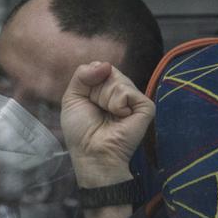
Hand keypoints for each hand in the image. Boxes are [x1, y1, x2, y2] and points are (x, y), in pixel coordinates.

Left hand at [61, 61, 154, 187]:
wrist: (92, 153)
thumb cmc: (81, 132)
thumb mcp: (72, 98)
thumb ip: (82, 75)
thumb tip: (106, 64)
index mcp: (106, 90)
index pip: (101, 67)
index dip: (89, 80)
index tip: (87, 101)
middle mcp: (122, 93)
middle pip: (110, 72)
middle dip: (97, 90)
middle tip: (98, 110)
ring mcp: (135, 100)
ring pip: (118, 80)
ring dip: (105, 98)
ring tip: (109, 116)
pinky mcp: (145, 107)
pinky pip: (127, 91)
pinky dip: (117, 103)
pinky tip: (119, 116)